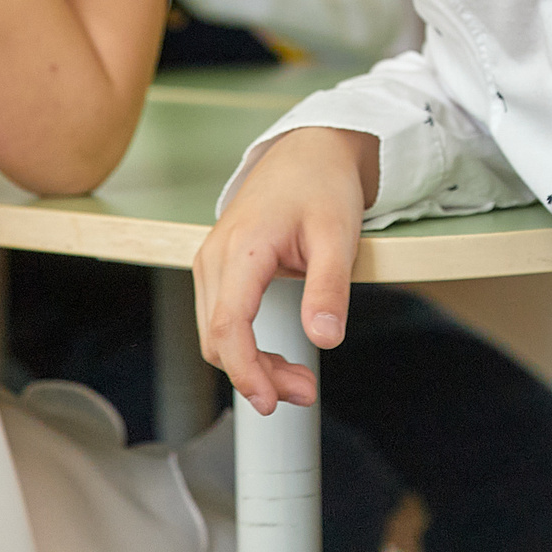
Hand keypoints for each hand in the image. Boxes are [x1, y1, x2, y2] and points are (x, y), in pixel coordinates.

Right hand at [193, 126, 380, 413]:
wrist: (308, 150)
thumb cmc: (321, 185)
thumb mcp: (339, 234)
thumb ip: (330, 287)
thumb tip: (324, 339)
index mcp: (242, 249)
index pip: (228, 326)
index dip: (245, 371)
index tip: (270, 401)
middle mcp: (215, 258)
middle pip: (218, 340)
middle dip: (257, 375)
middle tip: (305, 391)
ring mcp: (212, 263)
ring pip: (216, 336)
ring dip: (251, 365)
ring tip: (298, 380)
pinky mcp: (219, 270)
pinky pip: (222, 320)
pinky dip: (245, 347)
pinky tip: (276, 358)